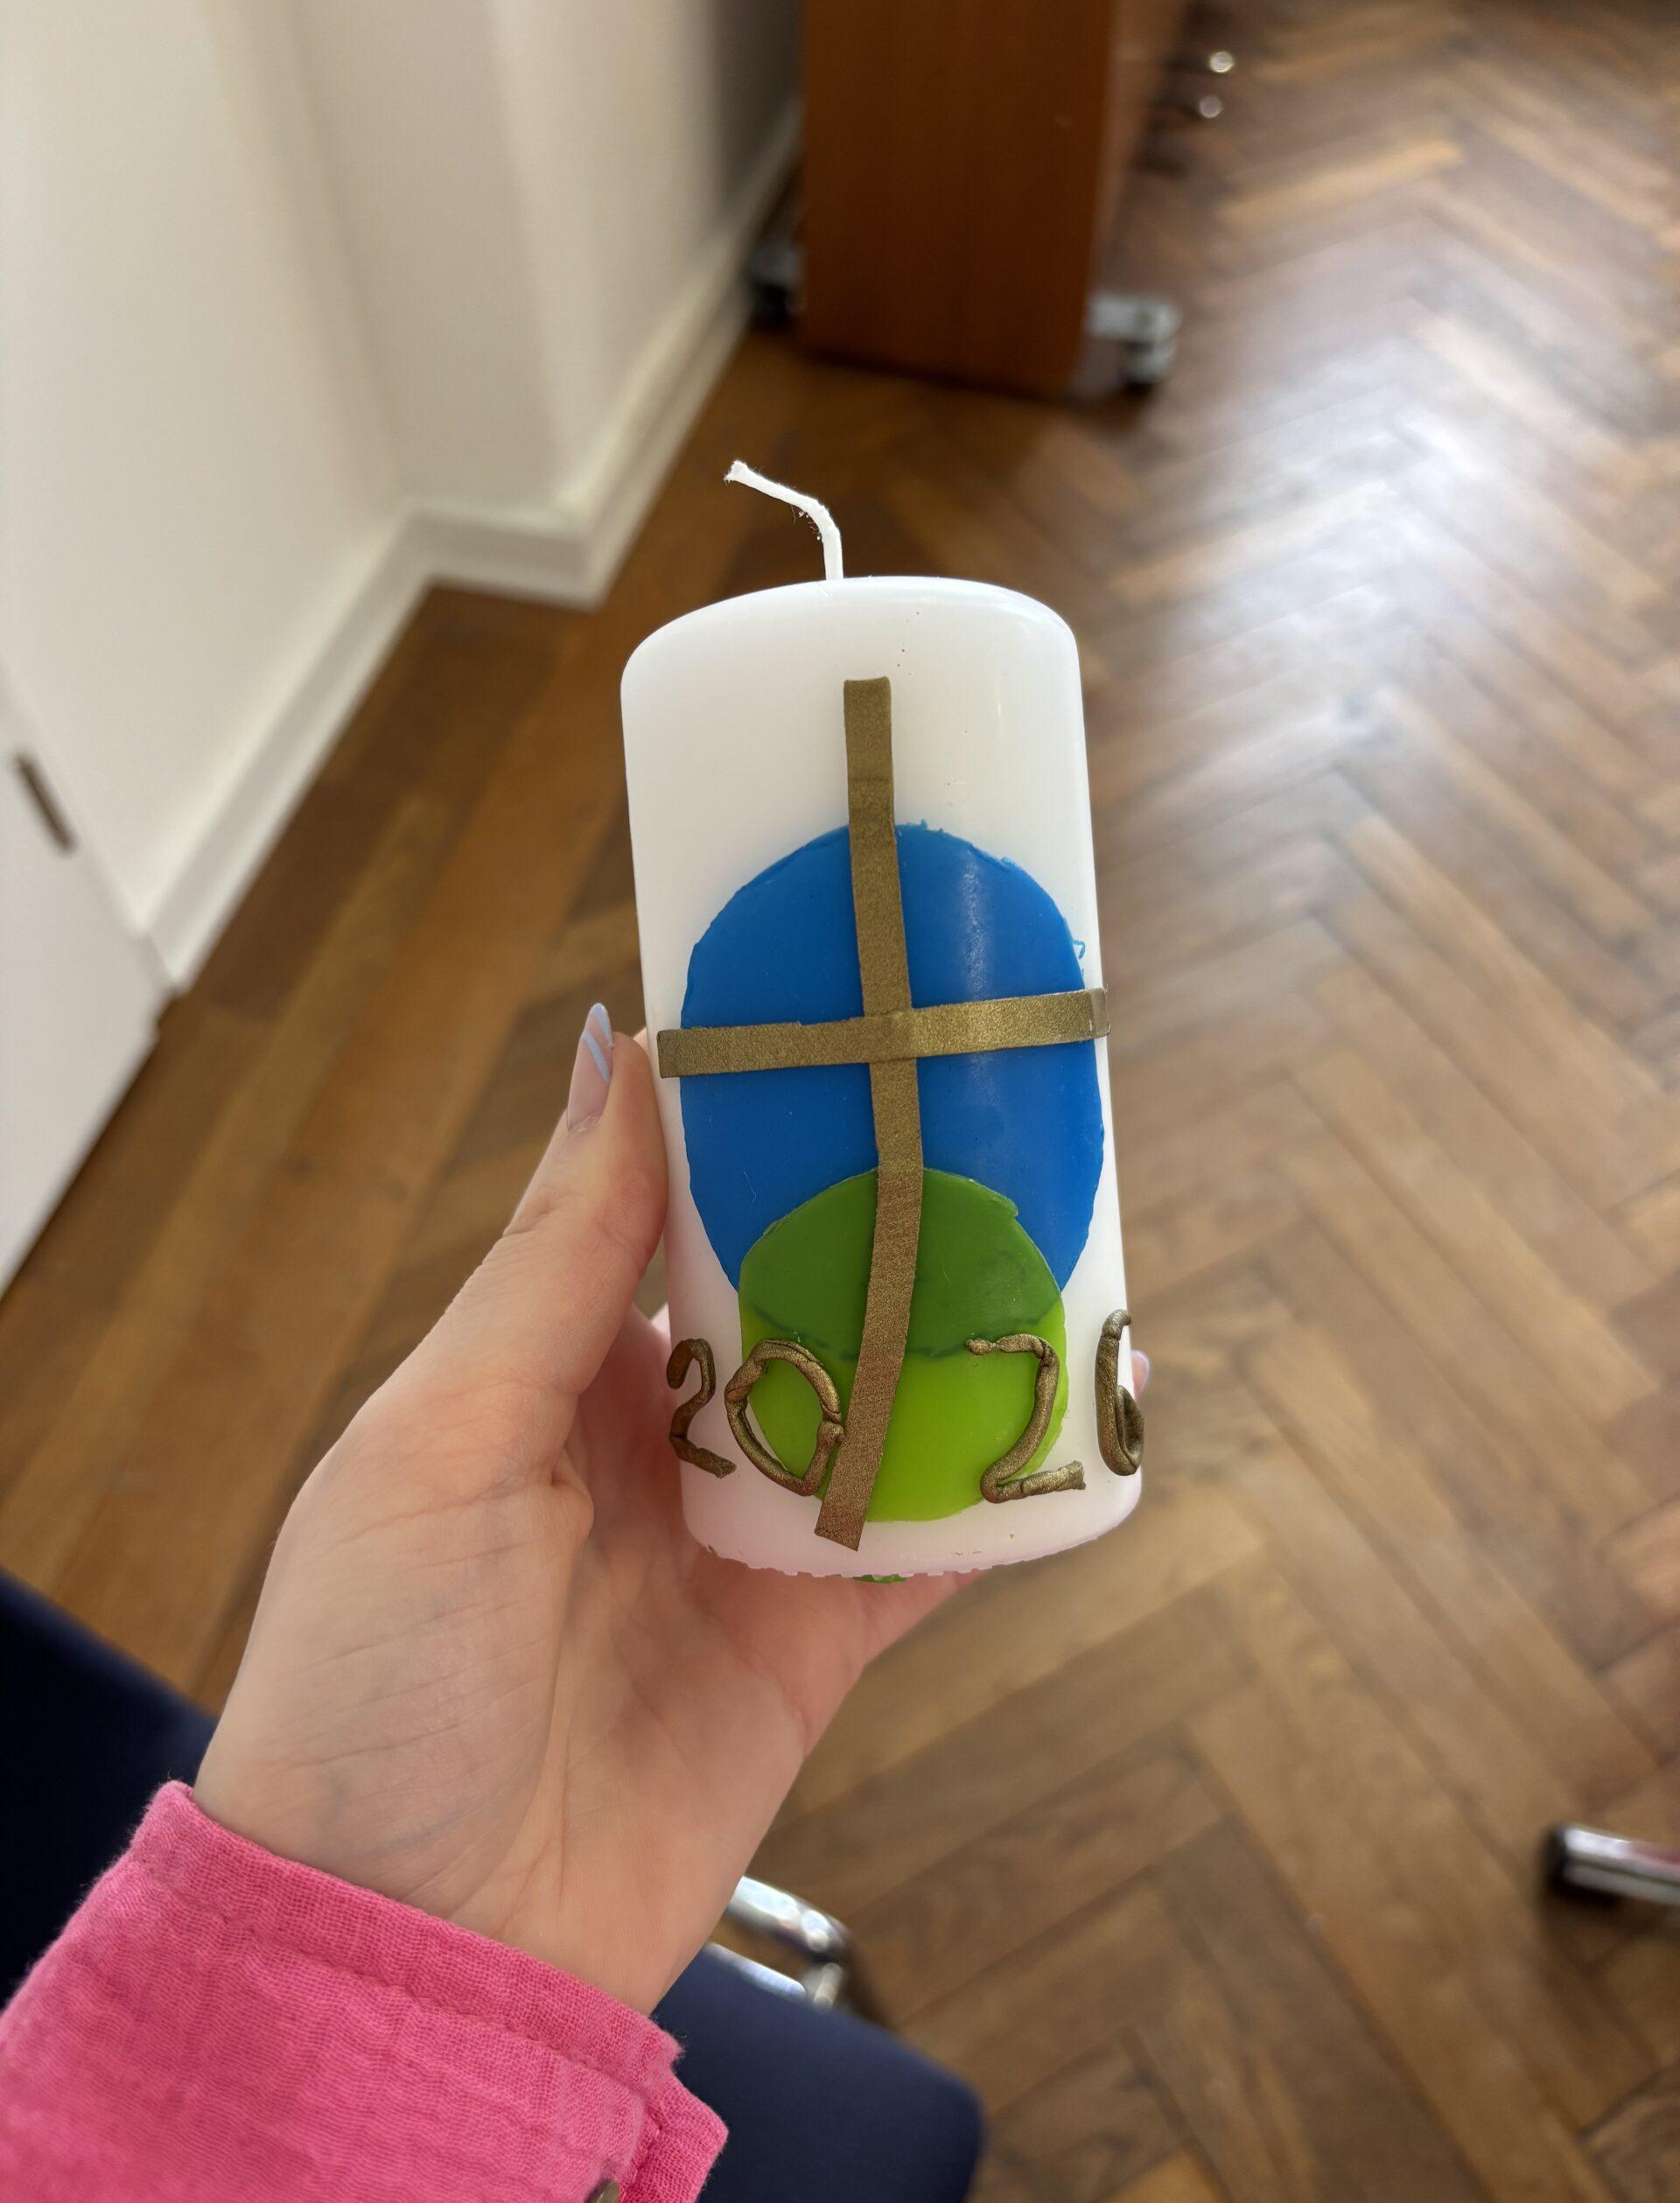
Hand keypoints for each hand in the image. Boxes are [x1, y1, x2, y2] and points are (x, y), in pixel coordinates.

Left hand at [194, 1009, 964, 2012]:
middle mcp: (650, 1440)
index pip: (665, 1204)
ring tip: (1062, 1237)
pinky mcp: (811, 1649)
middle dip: (876, 1213)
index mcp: (544, 1368)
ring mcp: (738, 1543)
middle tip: (987, 1116)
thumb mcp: (438, 1438)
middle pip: (794, 1294)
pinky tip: (1081, 1425)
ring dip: (959, 1336)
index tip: (839, 1021)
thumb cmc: (372, 1677)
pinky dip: (1004, 1495)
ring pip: (879, 1405)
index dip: (747, 1116)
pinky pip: (928, 1552)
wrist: (416, 1948)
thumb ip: (551, 1260)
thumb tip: (612, 1053)